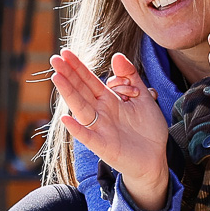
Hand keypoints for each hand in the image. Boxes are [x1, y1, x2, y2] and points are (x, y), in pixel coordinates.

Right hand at [50, 49, 170, 210]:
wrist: (155, 158)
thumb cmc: (148, 129)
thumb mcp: (143, 97)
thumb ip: (131, 77)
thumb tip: (117, 55)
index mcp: (109, 100)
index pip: (89, 80)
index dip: (78, 67)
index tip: (65, 52)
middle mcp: (101, 112)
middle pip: (81, 91)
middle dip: (68, 75)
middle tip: (54, 59)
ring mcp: (100, 129)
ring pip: (81, 109)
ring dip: (68, 94)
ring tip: (56, 78)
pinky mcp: (104, 147)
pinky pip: (88, 137)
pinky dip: (77, 129)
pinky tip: (67, 118)